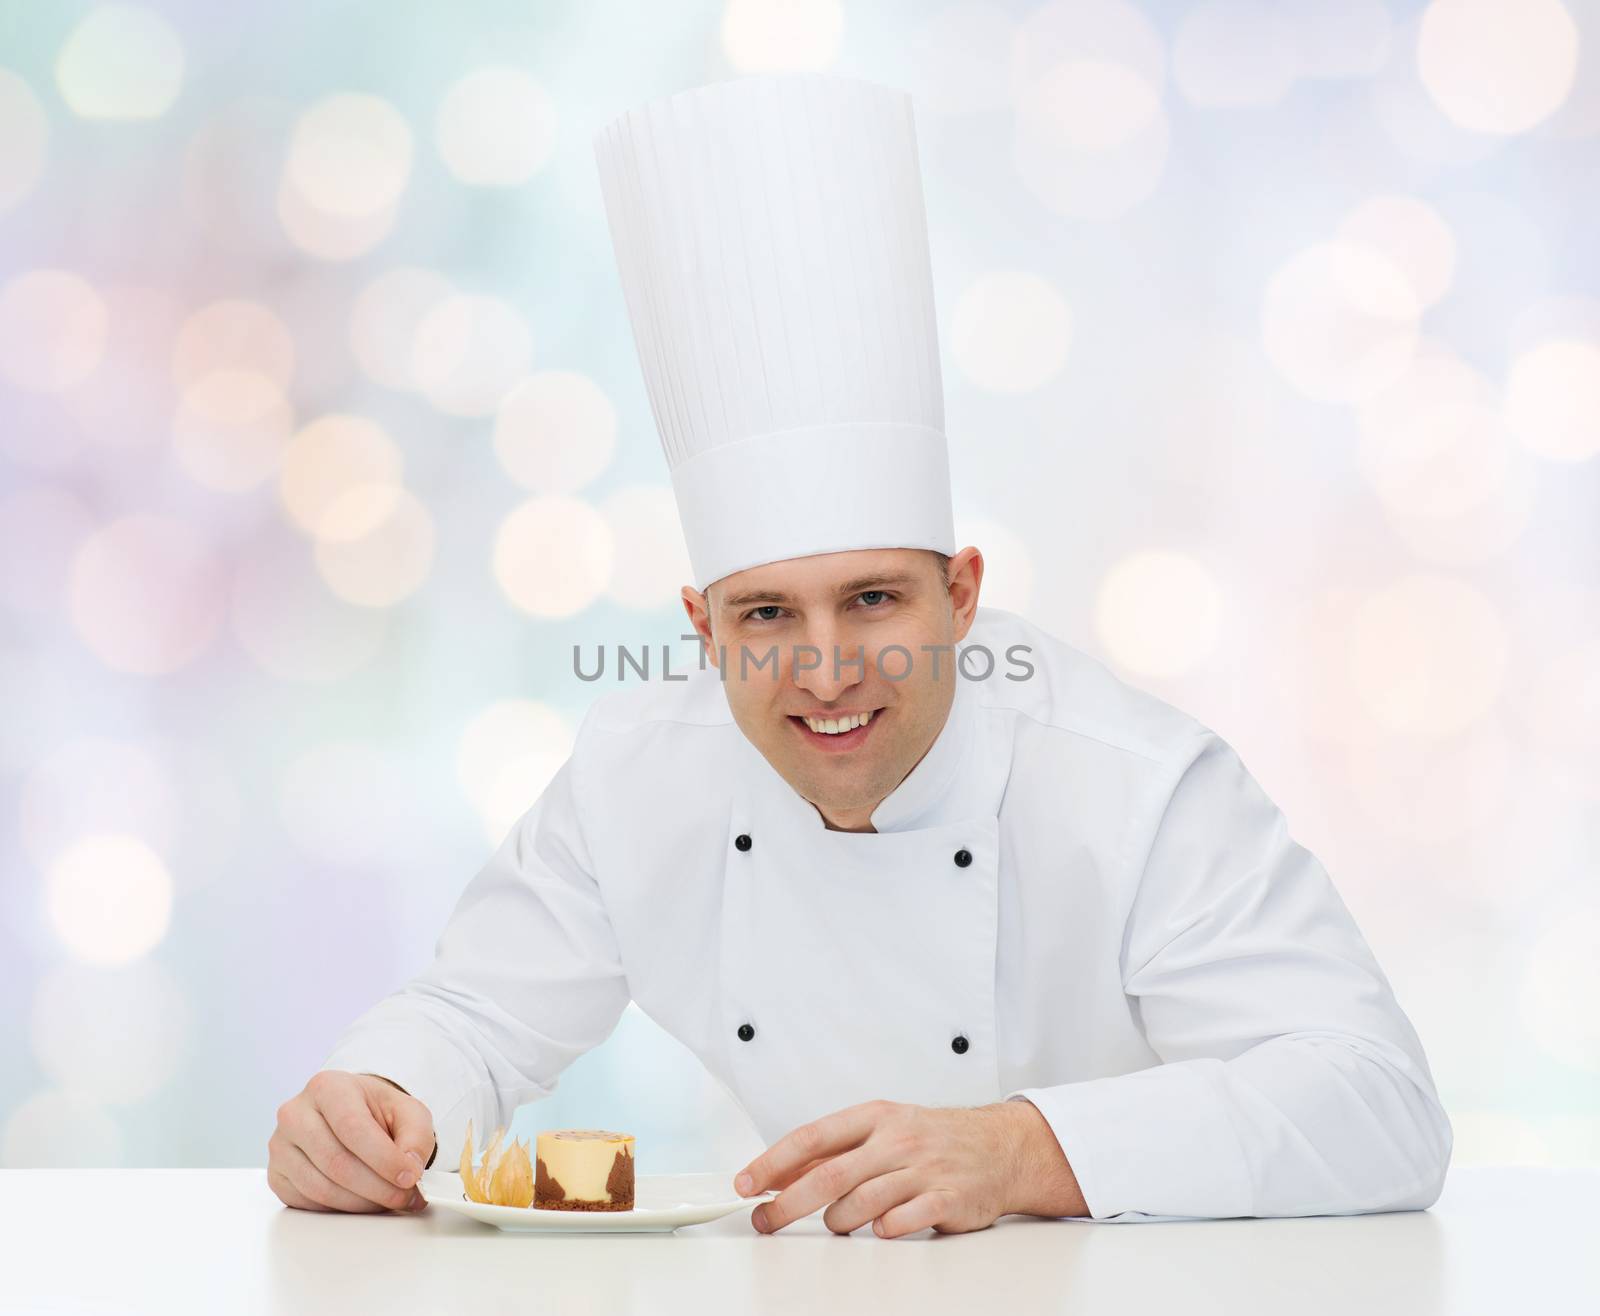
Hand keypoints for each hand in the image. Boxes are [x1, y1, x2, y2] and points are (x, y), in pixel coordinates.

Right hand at [268, 1070, 436, 1212]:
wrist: (350, 1116)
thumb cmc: (376, 1112)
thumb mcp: (408, 1112)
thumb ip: (416, 1136)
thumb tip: (410, 1166)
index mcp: (327, 1087)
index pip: (353, 1127)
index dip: (384, 1158)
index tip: (410, 1176)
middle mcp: (295, 1113)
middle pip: (336, 1162)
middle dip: (377, 1187)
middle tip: (405, 1196)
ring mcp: (280, 1146)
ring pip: (321, 1188)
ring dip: (362, 1202)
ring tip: (390, 1199)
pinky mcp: (277, 1176)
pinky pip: (308, 1202)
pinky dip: (341, 1209)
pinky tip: (363, 1200)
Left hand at [732, 1098, 1084, 1237]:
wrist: (1001, 1147)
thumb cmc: (934, 1138)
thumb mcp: (885, 1129)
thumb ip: (837, 1150)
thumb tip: (781, 1173)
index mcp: (875, 1117)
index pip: (813, 1138)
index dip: (774, 1162)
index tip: (748, 1183)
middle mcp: (897, 1140)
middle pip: (830, 1175)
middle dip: (788, 1203)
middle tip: (765, 1220)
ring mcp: (923, 1169)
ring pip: (862, 1202)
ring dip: (839, 1221)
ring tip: (839, 1224)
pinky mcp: (947, 1199)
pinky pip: (903, 1221)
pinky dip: (884, 1229)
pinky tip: (882, 1228)